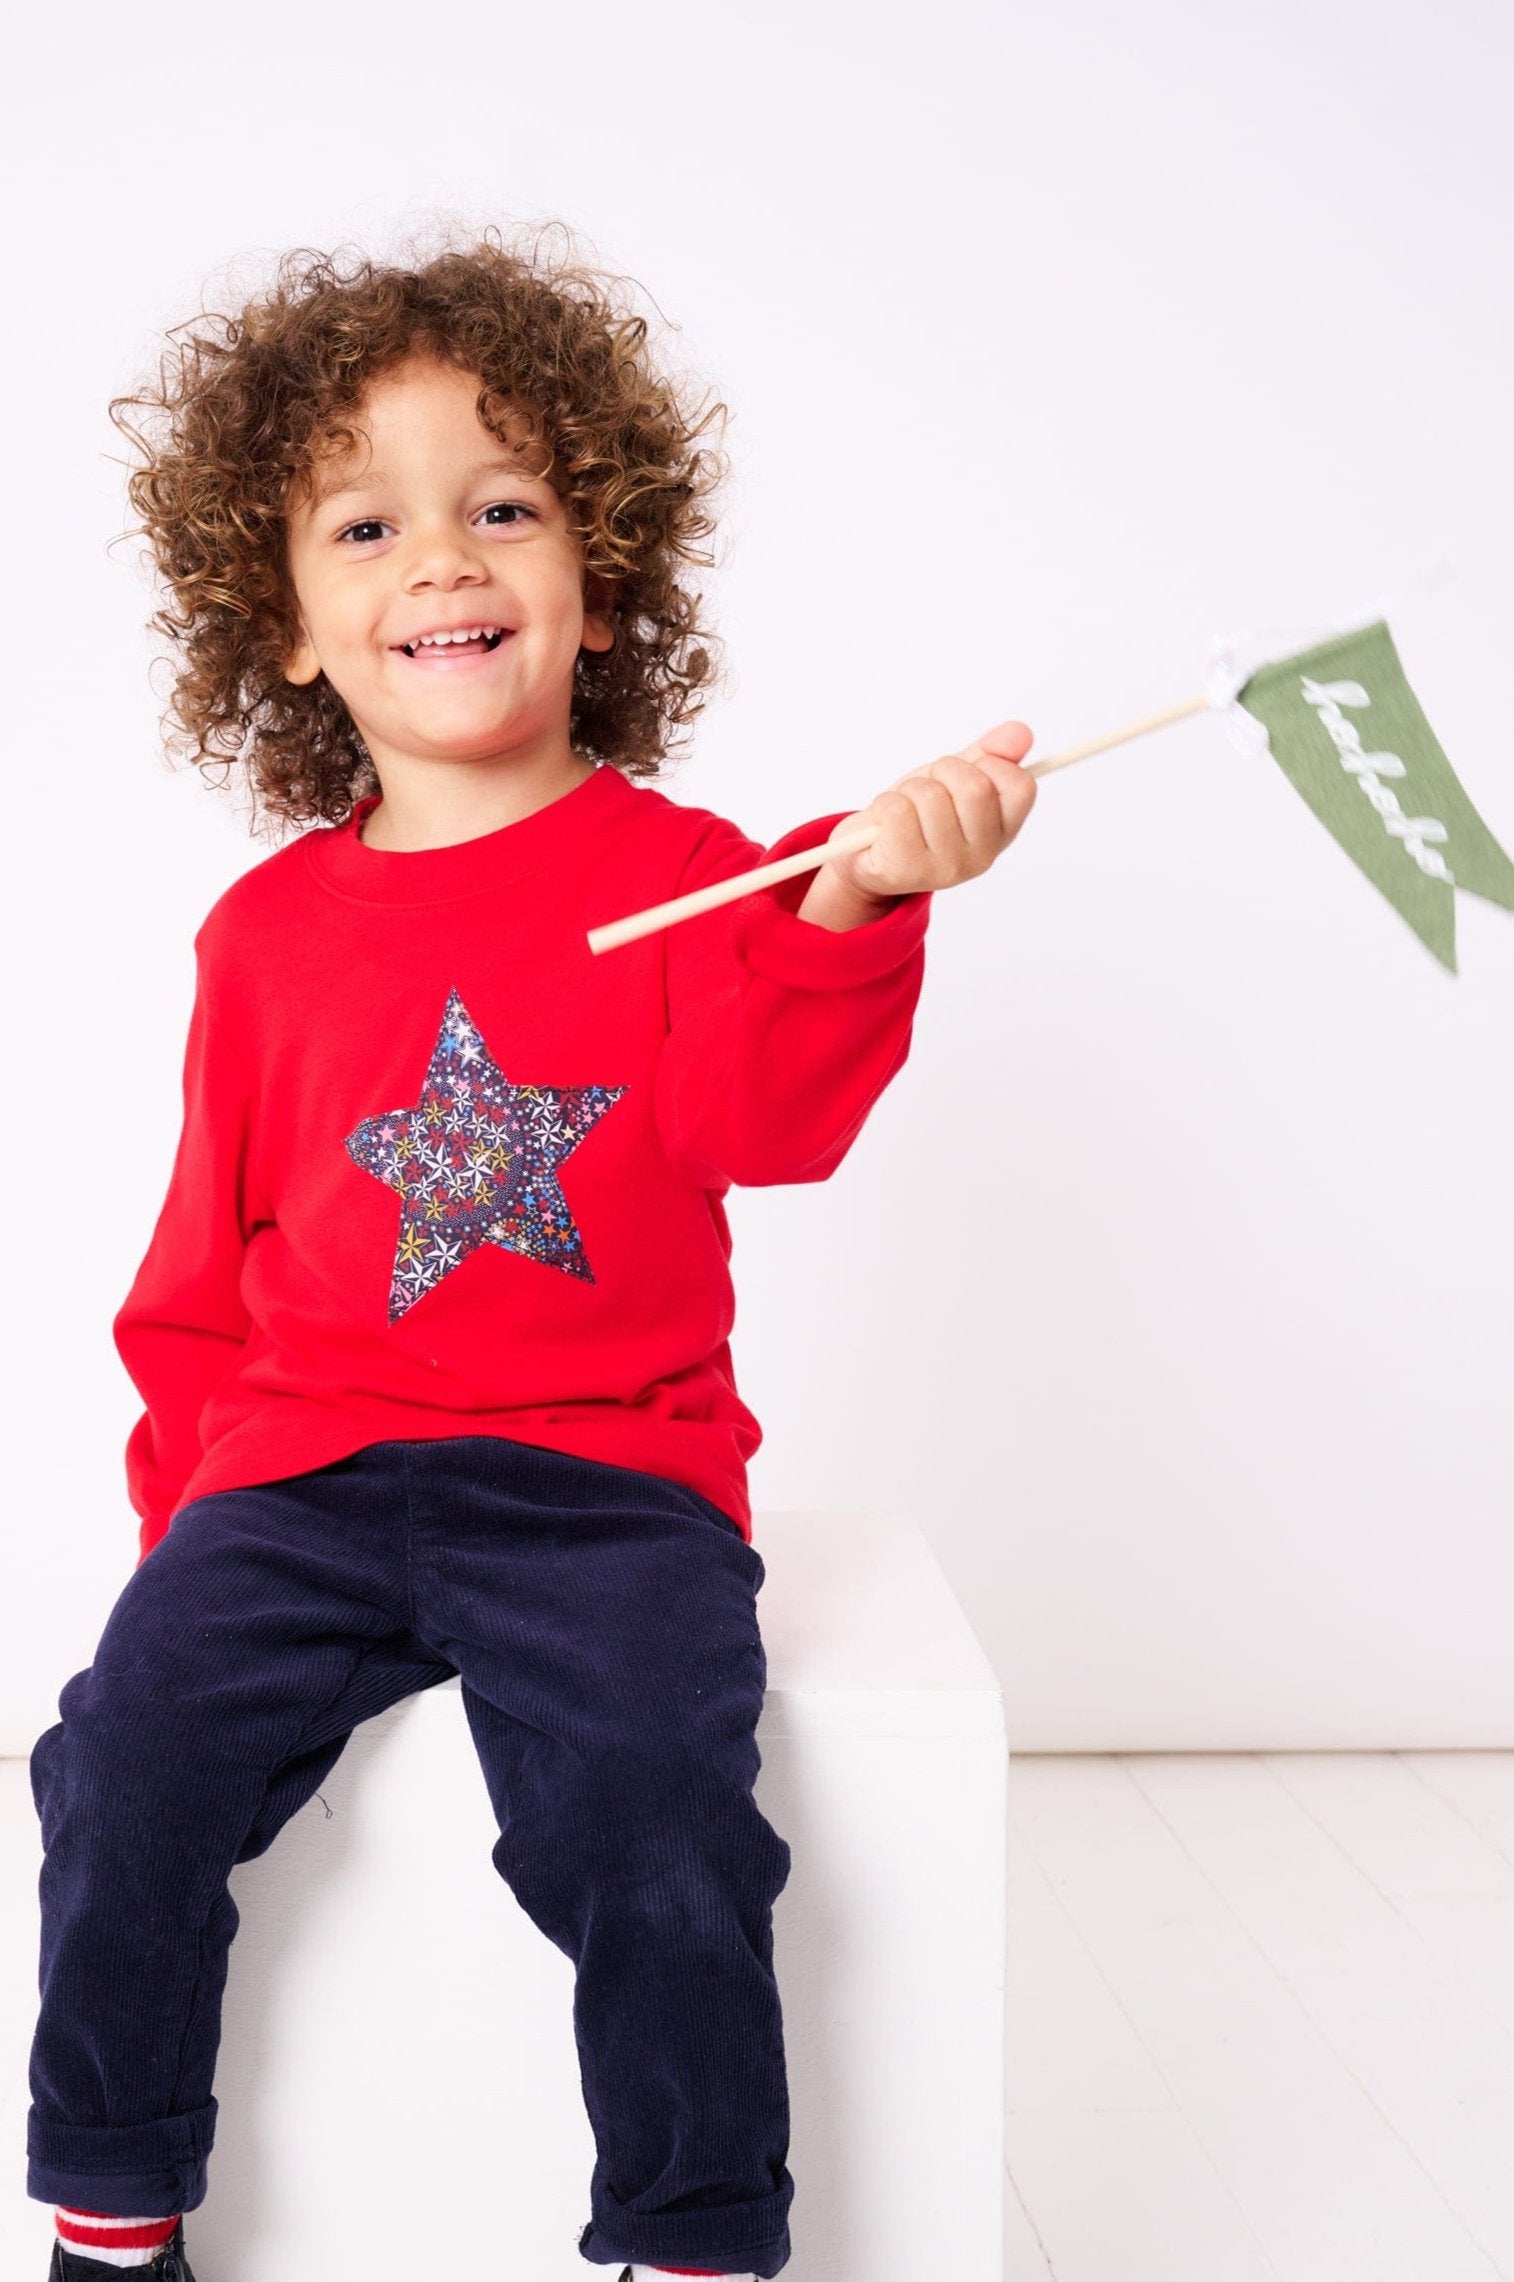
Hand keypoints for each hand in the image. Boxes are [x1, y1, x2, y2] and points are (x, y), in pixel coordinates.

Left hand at [809, 719, 1037, 914]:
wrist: (872, 852)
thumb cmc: (919, 813)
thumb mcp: (956, 779)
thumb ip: (989, 755)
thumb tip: (1021, 732)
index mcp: (1002, 831)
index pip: (1020, 785)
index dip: (991, 764)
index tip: (967, 771)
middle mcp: (982, 855)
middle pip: (974, 787)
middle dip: (944, 771)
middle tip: (929, 787)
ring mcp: (945, 866)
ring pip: (930, 795)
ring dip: (909, 790)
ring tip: (906, 809)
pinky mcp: (907, 868)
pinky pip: (896, 810)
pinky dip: (884, 805)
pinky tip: (886, 825)